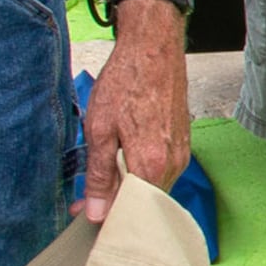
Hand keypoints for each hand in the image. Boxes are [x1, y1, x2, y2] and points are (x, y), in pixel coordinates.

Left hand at [81, 15, 189, 221]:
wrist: (153, 49)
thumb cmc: (126, 83)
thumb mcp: (100, 130)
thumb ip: (99, 176)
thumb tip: (95, 212)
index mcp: (150, 165)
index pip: (127, 211)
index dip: (102, 217)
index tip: (81, 214)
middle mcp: (173, 165)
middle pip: (143, 204)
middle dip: (114, 206)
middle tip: (86, 201)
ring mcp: (182, 155)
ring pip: (153, 189)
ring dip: (128, 191)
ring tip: (103, 181)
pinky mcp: (184, 145)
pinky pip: (162, 173)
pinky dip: (142, 176)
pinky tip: (124, 163)